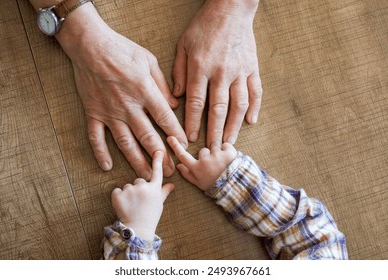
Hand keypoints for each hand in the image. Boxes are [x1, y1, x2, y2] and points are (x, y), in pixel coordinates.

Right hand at [55, 4, 187, 177]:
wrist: (89, 45)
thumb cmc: (122, 50)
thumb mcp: (149, 61)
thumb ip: (163, 85)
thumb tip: (174, 105)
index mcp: (145, 92)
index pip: (165, 119)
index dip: (176, 134)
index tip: (184, 146)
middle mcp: (128, 107)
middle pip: (148, 137)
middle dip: (160, 156)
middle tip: (169, 171)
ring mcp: (109, 112)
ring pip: (125, 143)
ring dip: (137, 161)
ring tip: (146, 175)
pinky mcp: (93, 113)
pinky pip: (96, 137)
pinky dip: (100, 153)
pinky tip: (106, 166)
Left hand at [111, 151, 173, 239]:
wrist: (138, 229)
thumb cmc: (150, 216)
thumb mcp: (159, 204)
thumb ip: (164, 192)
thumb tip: (172, 184)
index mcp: (154, 188)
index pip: (157, 171)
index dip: (158, 160)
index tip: (158, 150)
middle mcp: (143, 186)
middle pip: (139, 180)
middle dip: (138, 189)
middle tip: (139, 202)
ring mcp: (131, 189)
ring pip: (128, 187)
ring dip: (128, 194)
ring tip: (131, 207)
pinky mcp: (118, 194)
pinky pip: (117, 191)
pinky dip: (118, 198)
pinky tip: (123, 207)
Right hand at [167, 136, 236, 190]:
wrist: (234, 187)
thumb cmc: (215, 186)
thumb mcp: (199, 184)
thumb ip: (187, 174)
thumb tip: (178, 166)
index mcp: (197, 168)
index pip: (183, 155)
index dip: (175, 146)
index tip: (170, 137)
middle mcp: (204, 161)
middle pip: (203, 151)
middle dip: (208, 156)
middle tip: (215, 166)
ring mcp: (216, 155)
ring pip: (215, 147)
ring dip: (219, 153)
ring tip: (224, 164)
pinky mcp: (228, 152)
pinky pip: (226, 145)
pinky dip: (228, 150)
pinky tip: (230, 159)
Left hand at [172, 0, 261, 147]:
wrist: (231, 8)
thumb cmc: (203, 26)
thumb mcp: (183, 44)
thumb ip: (178, 71)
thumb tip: (177, 96)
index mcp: (201, 67)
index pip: (197, 102)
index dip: (193, 123)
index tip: (191, 139)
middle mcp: (221, 72)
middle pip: (218, 109)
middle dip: (214, 132)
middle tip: (212, 150)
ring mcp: (240, 71)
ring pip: (238, 105)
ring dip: (234, 126)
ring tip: (230, 142)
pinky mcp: (253, 68)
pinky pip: (256, 91)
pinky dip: (256, 107)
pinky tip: (252, 121)